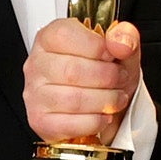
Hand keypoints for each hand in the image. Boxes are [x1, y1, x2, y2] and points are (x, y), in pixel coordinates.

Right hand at [24, 18, 141, 145]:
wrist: (103, 109)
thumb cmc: (104, 76)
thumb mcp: (120, 51)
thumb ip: (125, 37)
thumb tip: (120, 42)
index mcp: (50, 38)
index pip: (64, 35)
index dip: (95, 46)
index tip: (111, 55)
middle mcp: (37, 65)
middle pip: (72, 70)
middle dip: (107, 77)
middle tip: (120, 78)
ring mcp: (35, 95)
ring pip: (74, 100)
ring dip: (105, 100)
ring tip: (116, 98)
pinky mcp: (41, 121)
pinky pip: (72, 124)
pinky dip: (96, 121)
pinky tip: (103, 115)